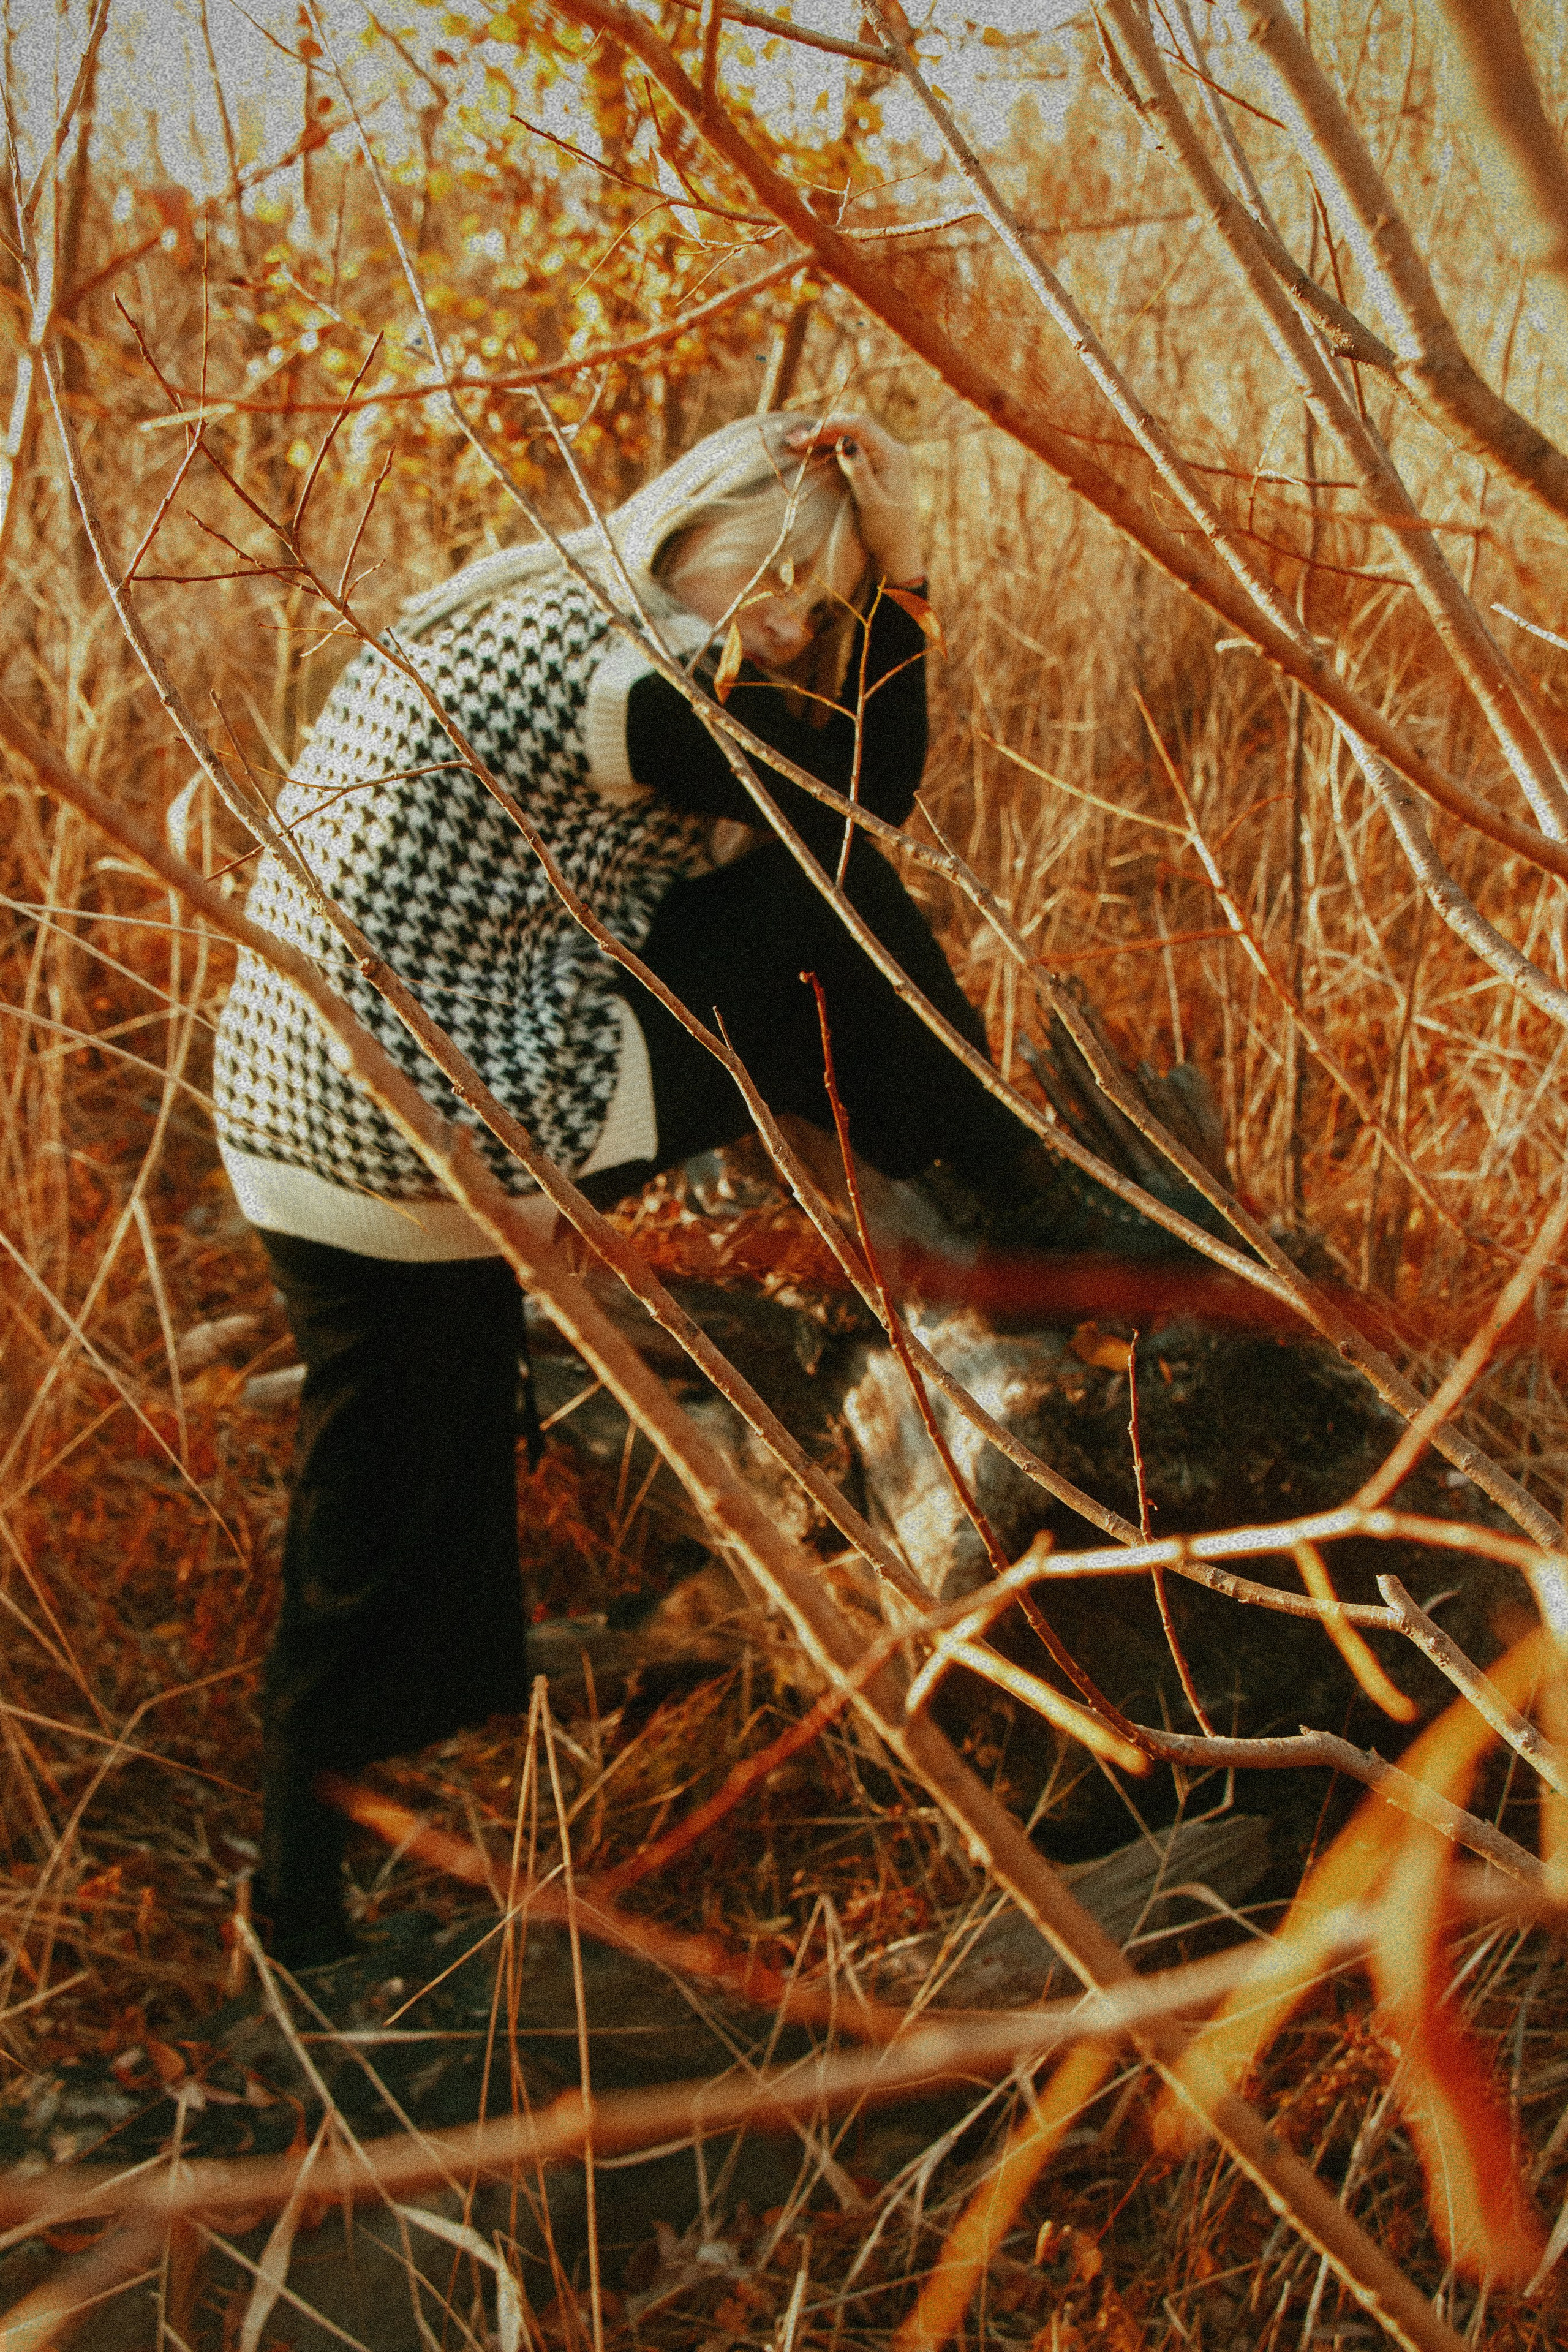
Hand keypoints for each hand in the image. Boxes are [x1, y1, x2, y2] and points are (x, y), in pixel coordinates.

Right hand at [783, 411, 923, 582]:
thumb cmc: (885, 535)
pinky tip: (812, 453)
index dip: (830, 427)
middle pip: (855, 427)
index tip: (803, 439)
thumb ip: (859, 473)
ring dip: (825, 438)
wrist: (896, 556)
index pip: (859, 427)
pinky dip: (831, 449)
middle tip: (792, 440)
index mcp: (894, 456)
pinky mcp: (876, 467)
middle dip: (824, 430)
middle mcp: (892, 451)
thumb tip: (845, 441)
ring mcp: (885, 458)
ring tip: (796, 444)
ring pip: (852, 436)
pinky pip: (852, 448)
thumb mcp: (871, 506)